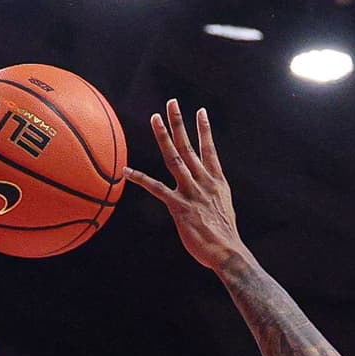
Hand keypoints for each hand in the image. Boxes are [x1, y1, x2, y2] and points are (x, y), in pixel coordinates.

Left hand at [124, 101, 250, 275]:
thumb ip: (213, 196)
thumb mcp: (223, 209)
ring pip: (174, 158)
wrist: (227, 252)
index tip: (200, 111)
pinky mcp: (179, 207)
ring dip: (163, 137)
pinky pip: (156, 189)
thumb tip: (208, 195)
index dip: (204, 130)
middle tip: (171, 103)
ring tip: (154, 118)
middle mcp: (204, 182)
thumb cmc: (225, 237)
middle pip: (189, 146)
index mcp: (216, 182)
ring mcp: (191, 192)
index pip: (209, 150)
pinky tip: (127, 171)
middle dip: (179, 123)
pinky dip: (141, 179)